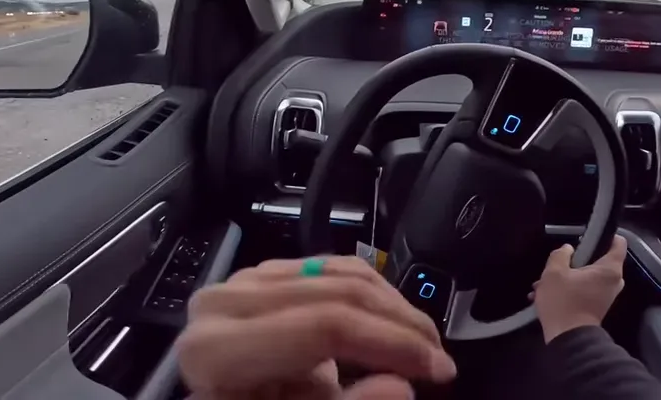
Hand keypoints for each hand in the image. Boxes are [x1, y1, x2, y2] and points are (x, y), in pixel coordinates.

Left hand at [177, 255, 455, 399]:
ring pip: (340, 275)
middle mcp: (223, 303)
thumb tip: (402, 388)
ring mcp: (242, 283)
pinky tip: (394, 321)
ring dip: (393, 306)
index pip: (324, 327)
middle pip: (336, 294)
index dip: (391, 344)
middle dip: (401, 325)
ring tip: (424, 344)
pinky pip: (329, 271)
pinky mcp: (262, 277)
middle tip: (442, 360)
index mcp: (218, 349)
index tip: (439, 371)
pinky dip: (371, 293)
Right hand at [530, 234, 627, 342]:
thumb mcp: (553, 272)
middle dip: (578, 259)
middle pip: (600, 259)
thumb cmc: (563, 302)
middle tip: (561, 260)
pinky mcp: (596, 306)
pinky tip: (545, 294)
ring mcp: (606, 295)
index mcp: (609, 269)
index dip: (605, 235)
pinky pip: (585, 289)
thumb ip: (560, 254)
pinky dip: (569, 289)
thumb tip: (567, 250)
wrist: (568, 339)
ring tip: (544, 282)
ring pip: (588, 276)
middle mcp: (613, 281)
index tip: (587, 235)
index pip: (618, 242)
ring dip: (567, 276)